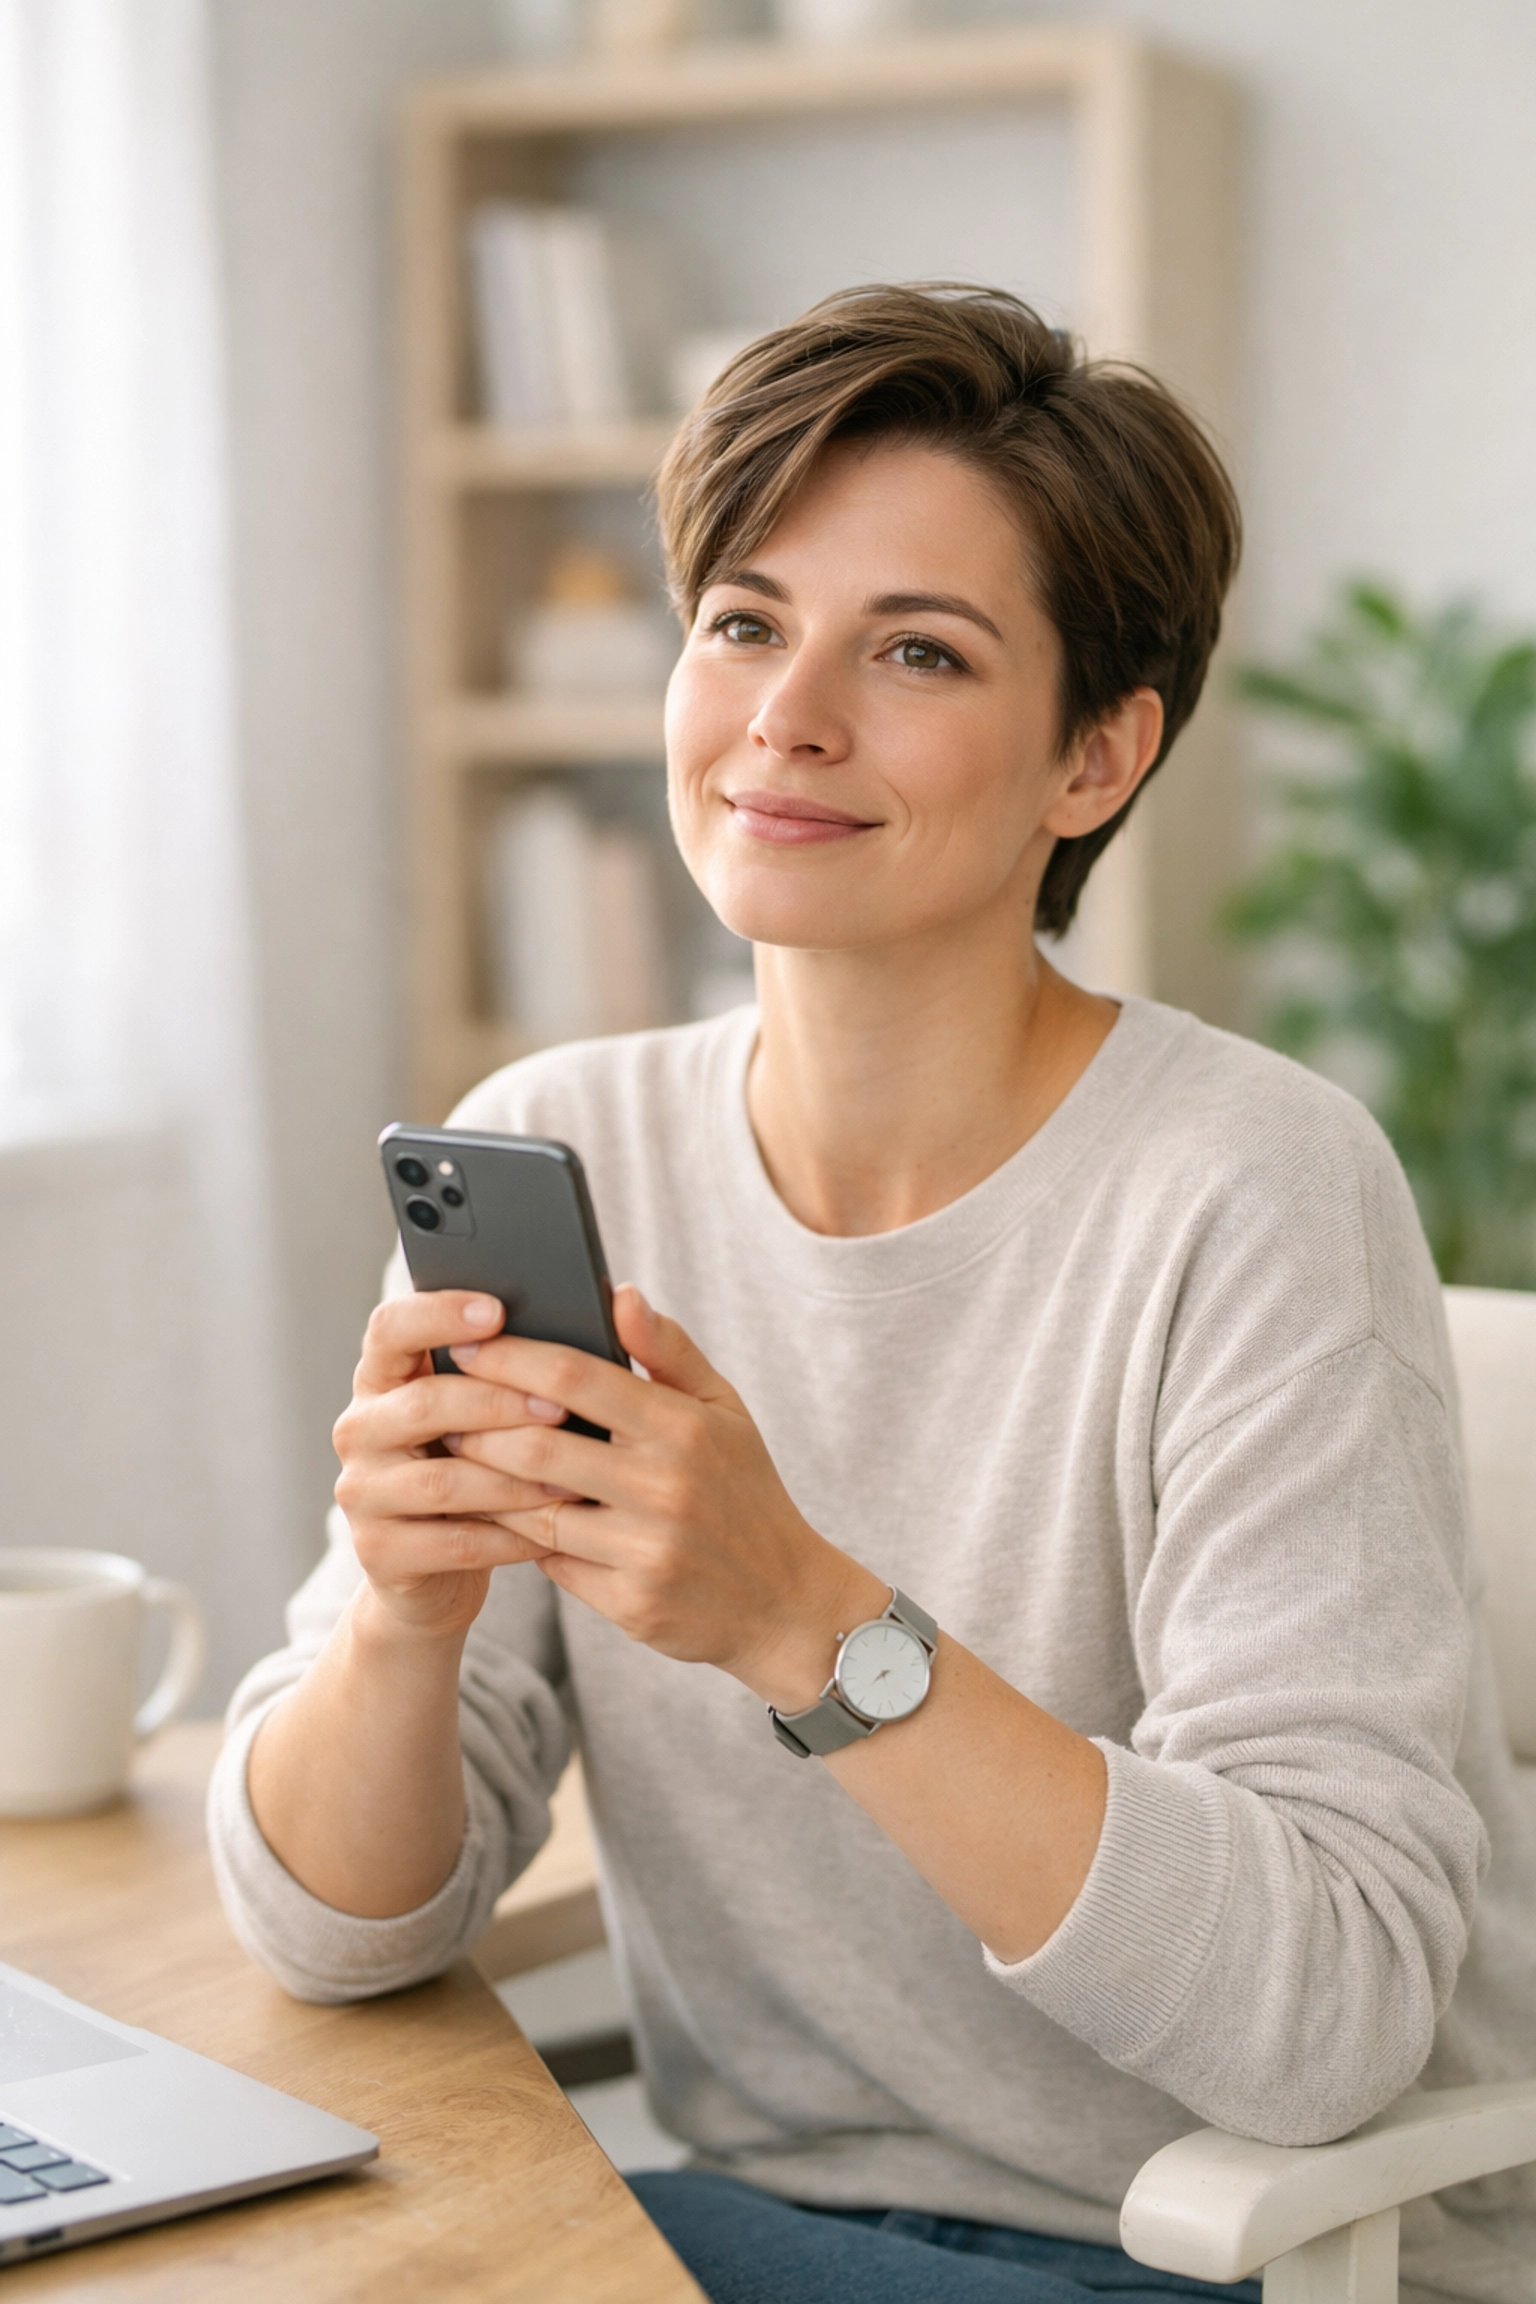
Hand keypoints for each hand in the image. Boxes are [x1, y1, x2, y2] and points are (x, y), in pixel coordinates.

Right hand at [332, 1290, 585, 1641]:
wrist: (435, 1572)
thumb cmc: (475, 1474)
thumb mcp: (480, 1419)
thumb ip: (505, 1373)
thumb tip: (576, 1330)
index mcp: (380, 1381)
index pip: (389, 1328)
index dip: (439, 1314)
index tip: (497, 1310)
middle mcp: (358, 1430)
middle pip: (423, 1404)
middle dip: (498, 1403)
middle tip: (560, 1408)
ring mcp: (361, 1494)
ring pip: (443, 1480)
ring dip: (514, 1480)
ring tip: (572, 1481)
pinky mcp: (379, 1552)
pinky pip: (456, 1541)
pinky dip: (511, 1537)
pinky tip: (552, 1532)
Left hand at [446, 1286, 884, 1705]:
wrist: (784, 1602)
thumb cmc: (746, 1492)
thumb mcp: (725, 1411)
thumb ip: (668, 1351)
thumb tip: (619, 1293)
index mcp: (685, 1427)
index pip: (575, 1377)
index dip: (510, 1357)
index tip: (466, 1345)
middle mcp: (664, 1487)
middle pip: (536, 1446)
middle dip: (477, 1424)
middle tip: (440, 1405)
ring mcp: (645, 1550)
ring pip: (532, 1510)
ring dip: (484, 1483)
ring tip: (455, 1456)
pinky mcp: (629, 1603)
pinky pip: (551, 1562)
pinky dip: (519, 1536)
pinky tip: (495, 1515)